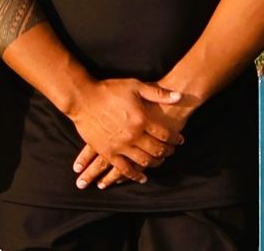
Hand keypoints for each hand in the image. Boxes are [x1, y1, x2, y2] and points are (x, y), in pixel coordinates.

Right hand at [66, 78, 187, 183]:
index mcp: (141, 119)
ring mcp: (120, 145)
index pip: (165, 135)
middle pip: (157, 150)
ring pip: (143, 161)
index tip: (180, 140)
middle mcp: (133, 135)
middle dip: (167, 152)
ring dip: (154, 163)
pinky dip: (135, 175)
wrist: (83, 98)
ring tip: (159, 161)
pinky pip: (124, 169)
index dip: (175, 139)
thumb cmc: (110, 90)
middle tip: (171, 151)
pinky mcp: (107, 152)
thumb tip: (179, 96)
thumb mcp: (136, 86)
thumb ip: (158, 93)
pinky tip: (142, 177)